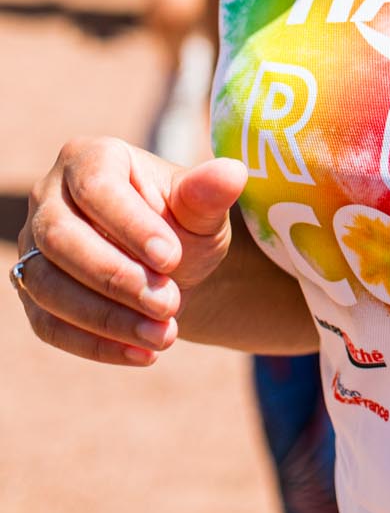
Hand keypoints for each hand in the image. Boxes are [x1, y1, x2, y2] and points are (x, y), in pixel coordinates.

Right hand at [15, 137, 245, 366]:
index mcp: (88, 157)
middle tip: (169, 303)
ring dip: (106, 318)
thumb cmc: (181, 222)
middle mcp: (48, 197)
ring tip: (163, 335)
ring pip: (48, 286)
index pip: (97, 188)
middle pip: (61, 238)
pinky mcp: (32, 294)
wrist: (166, 266)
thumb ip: (208, 194)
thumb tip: (234, 174)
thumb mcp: (201, 208)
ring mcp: (32, 247)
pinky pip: (50, 325)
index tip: (171, 259)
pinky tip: (141, 354)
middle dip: (116, 277)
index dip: (131, 226)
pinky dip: (95, 345)